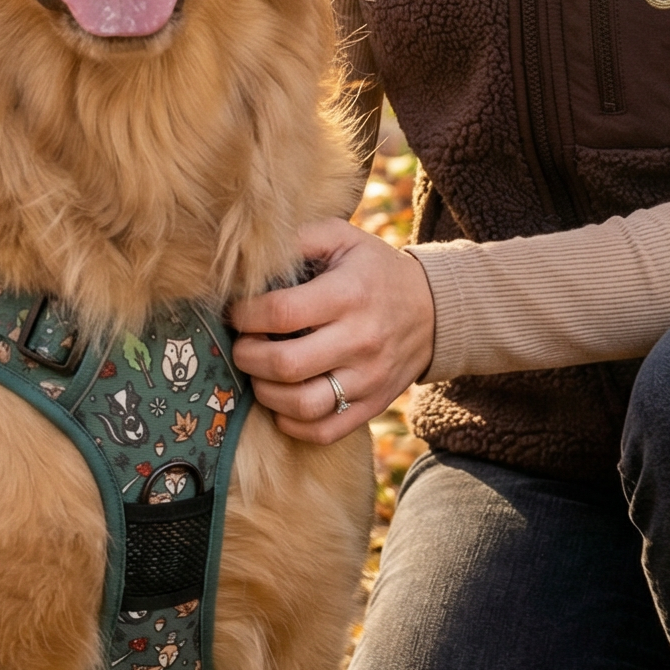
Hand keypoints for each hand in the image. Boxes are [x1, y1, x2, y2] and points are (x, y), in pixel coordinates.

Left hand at [228, 218, 435, 443]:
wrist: (434, 309)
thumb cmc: (375, 270)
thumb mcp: (344, 239)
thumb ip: (300, 239)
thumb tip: (252, 257)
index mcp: (349, 294)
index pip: (281, 312)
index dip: (245, 314)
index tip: (236, 312)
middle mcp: (361, 340)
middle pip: (286, 365)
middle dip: (247, 356)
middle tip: (241, 344)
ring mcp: (368, 379)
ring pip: (301, 405)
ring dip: (264, 392)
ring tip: (258, 373)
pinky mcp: (371, 406)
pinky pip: (323, 431)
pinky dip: (292, 424)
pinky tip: (282, 401)